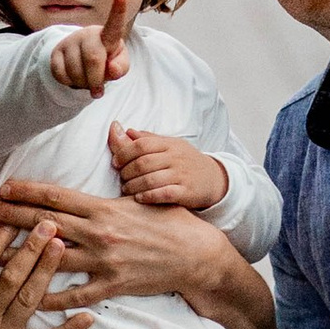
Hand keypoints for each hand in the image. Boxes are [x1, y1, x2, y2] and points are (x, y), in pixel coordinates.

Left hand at [0, 177, 234, 309]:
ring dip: (22, 256)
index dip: (28, 192)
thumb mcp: (148, 189)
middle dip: (15, 218)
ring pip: (53, 259)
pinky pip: (74, 294)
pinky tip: (29, 296)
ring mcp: (104, 262)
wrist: (197, 256)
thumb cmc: (173, 221)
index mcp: (105, 209)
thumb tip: (117, 130)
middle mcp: (100, 234)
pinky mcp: (111, 286)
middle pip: (47, 224)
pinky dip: (50, 296)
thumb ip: (127, 161)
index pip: (58, 197)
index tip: (5, 188)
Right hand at [49, 0, 131, 96]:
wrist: (81, 60)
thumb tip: (111, 70)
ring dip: (82, 84)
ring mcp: (70, 42)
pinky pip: (61, 74)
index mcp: (107, 35)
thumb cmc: (106, 59)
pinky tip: (74, 77)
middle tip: (98, 91)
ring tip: (86, 79)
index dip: (118, 10)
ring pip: (75, 70)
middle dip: (96, 80)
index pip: (114, 24)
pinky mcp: (55, 53)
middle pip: (93, 58)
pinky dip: (70, 83)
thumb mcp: (118, 64)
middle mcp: (88, 34)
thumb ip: (120, 67)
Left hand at [111, 125, 228, 211]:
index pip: (141, 144)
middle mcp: (175, 157)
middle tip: (121, 178)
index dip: (123, 153)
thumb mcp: (171, 145)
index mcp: (169, 144)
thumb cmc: (187, 161)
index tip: (115, 162)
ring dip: (133, 186)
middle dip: (126, 172)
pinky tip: (139, 198)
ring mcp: (182, 175)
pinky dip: (148, 196)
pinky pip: (163, 194)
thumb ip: (148, 139)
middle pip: (143, 163)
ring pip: (151, 179)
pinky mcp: (186, 192)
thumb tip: (124, 130)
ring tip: (126, 190)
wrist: (214, 178)